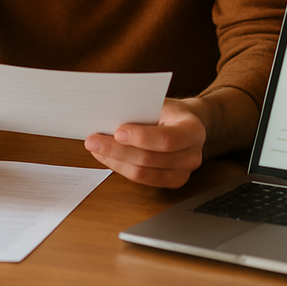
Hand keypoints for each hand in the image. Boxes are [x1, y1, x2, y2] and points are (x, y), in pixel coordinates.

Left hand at [84, 98, 205, 187]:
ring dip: (114, 161)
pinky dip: (121, 168)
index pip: (166, 139)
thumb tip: (109, 114)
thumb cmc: (170, 112)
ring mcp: (183, 173)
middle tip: (93, 140)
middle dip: (117, 150)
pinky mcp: (171, 182)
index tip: (117, 131)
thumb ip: (141, 109)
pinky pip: (142, 180)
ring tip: (96, 148)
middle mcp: (192, 155)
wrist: (187, 124)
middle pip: (150, 159)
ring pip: (142, 173)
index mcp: (193, 130)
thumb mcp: (160, 102)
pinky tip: (107, 157)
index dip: (141, 137)